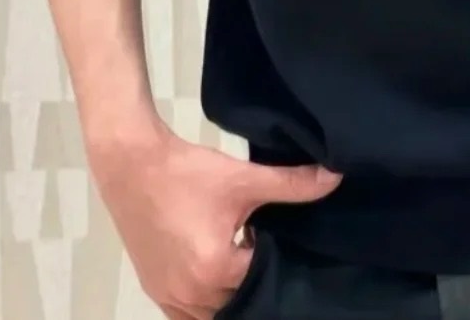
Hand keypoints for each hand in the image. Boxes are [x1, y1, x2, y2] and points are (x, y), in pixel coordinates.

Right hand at [90, 120, 340, 318]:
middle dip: (255, 281)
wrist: (132, 165)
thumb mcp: (243, 178)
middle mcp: (191, 295)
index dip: (276, 259)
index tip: (283, 240)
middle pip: (239, 301)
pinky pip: (188, 315)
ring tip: (244, 260)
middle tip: (269, 254)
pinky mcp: (155, 291)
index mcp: (215, 270)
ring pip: (214, 313)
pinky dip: (206, 302)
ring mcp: (169, 297)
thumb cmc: (188, 172)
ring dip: (231, 293)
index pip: (263, 280)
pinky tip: (218, 274)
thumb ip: (291, 183)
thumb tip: (336, 178)